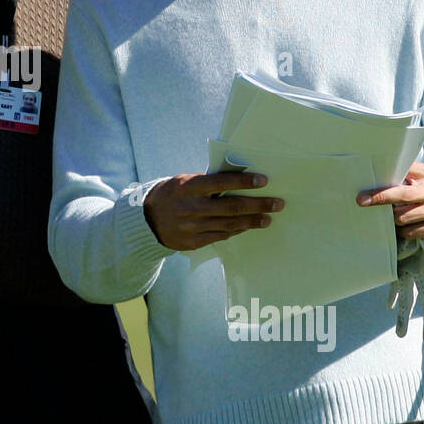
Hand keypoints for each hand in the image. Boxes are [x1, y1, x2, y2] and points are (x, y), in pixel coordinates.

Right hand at [142, 172, 282, 251]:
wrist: (146, 221)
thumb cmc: (170, 195)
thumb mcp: (183, 182)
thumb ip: (207, 183)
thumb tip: (238, 181)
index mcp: (188, 187)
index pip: (220, 183)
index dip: (243, 182)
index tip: (263, 180)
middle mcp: (191, 208)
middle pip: (231, 207)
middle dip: (257, 205)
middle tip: (277, 203)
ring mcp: (192, 227)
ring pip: (229, 225)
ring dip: (252, 221)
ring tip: (268, 218)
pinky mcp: (193, 242)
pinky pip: (220, 236)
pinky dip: (236, 231)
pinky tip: (247, 226)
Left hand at [357, 161, 423, 244]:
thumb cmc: (423, 192)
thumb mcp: (417, 177)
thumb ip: (403, 173)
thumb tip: (377, 171)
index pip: (402, 186)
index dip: (383, 192)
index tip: (364, 196)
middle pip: (402, 200)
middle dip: (381, 201)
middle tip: (362, 202)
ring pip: (402, 219)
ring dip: (394, 218)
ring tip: (395, 213)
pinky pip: (409, 232)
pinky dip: (403, 230)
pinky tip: (407, 224)